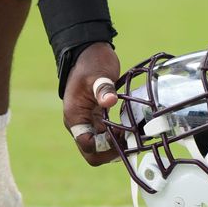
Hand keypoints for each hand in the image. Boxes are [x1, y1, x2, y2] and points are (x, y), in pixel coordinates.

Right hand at [62, 42, 120, 165]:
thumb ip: (102, 88)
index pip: (87, 144)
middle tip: (129, 142)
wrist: (89, 53)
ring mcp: (88, 123)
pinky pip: (107, 137)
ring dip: (116, 147)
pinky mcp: (98, 120)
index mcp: (75, 116)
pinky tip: (132, 130)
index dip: (104, 144)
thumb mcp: (97, 74)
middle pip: (92, 153)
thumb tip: (109, 101)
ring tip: (133, 136)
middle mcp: (79, 124)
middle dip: (111, 152)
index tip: (120, 132)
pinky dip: (119, 138)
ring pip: (100, 148)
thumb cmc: (91, 62)